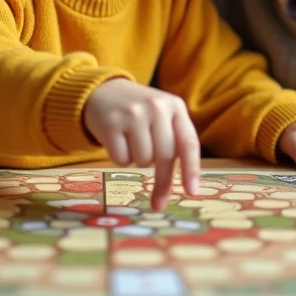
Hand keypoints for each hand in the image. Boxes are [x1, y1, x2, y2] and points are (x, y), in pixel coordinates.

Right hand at [83, 79, 200, 210]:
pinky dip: (121, 158)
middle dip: (162, 183)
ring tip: (132, 143)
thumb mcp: (163, 116)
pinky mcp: (111, 123)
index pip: (188, 142)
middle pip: (165, 156)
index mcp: (175, 106)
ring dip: (138, 161)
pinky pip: (122, 160)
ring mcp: (132, 114)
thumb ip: (176, 141)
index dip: (191, 169)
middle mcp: (156, 107)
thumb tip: (187, 185)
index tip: (192, 192)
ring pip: (143, 161)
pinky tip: (118, 140)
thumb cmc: (140, 112)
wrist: (103, 91)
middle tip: (158, 203)